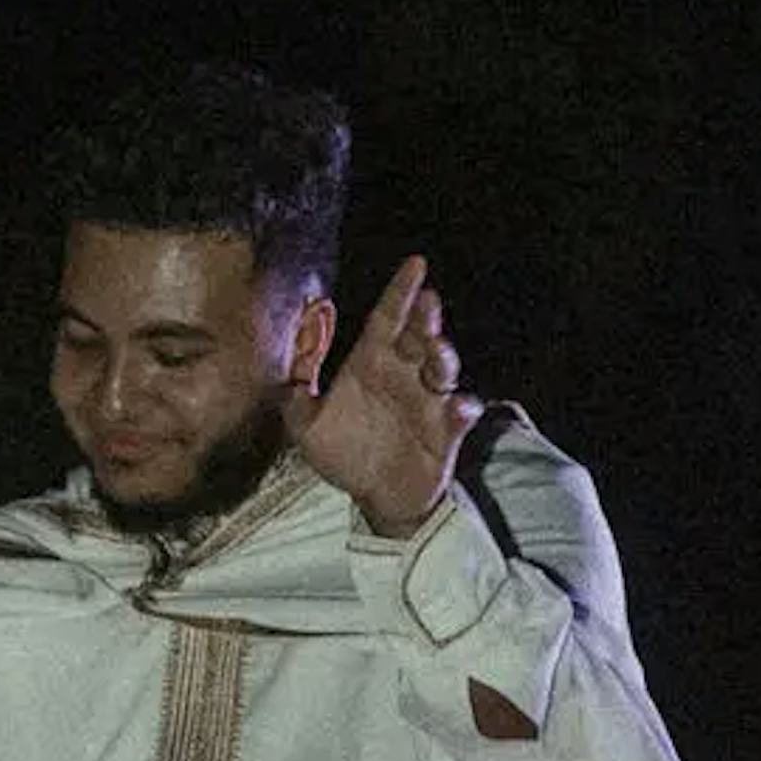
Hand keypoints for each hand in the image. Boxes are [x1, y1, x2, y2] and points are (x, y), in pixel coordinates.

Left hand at [289, 253, 480, 541]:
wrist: (374, 497)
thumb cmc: (343, 454)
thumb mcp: (305, 425)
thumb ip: (295, 388)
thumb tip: (296, 349)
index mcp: (372, 364)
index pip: (386, 318)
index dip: (400, 291)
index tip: (415, 263)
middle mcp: (405, 375)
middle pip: (418, 336)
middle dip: (425, 318)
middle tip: (427, 300)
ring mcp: (429, 400)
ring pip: (444, 368)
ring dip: (443, 355)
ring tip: (435, 349)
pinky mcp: (447, 429)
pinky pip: (461, 413)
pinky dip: (464, 408)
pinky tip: (459, 407)